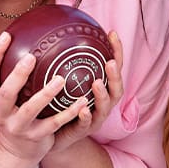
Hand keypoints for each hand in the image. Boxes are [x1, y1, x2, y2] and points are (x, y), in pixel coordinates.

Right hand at [0, 32, 87, 166]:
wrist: (16, 151)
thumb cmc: (15, 111)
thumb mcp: (7, 95)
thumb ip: (12, 71)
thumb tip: (26, 34)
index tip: (8, 35)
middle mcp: (0, 112)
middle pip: (7, 93)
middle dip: (18, 75)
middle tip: (31, 57)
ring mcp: (17, 126)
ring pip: (31, 109)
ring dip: (46, 94)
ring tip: (61, 79)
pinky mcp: (35, 137)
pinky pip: (54, 123)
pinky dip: (69, 112)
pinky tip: (83, 100)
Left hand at [44, 31, 124, 154]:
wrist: (52, 136)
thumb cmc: (59, 105)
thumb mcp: (63, 82)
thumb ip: (62, 62)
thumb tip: (51, 31)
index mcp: (101, 89)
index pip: (113, 68)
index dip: (116, 52)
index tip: (111, 33)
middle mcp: (102, 103)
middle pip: (117, 88)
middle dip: (115, 75)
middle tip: (109, 62)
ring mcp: (94, 119)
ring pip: (105, 107)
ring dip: (102, 95)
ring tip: (97, 83)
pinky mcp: (81, 132)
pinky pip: (85, 125)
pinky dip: (86, 117)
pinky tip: (82, 110)